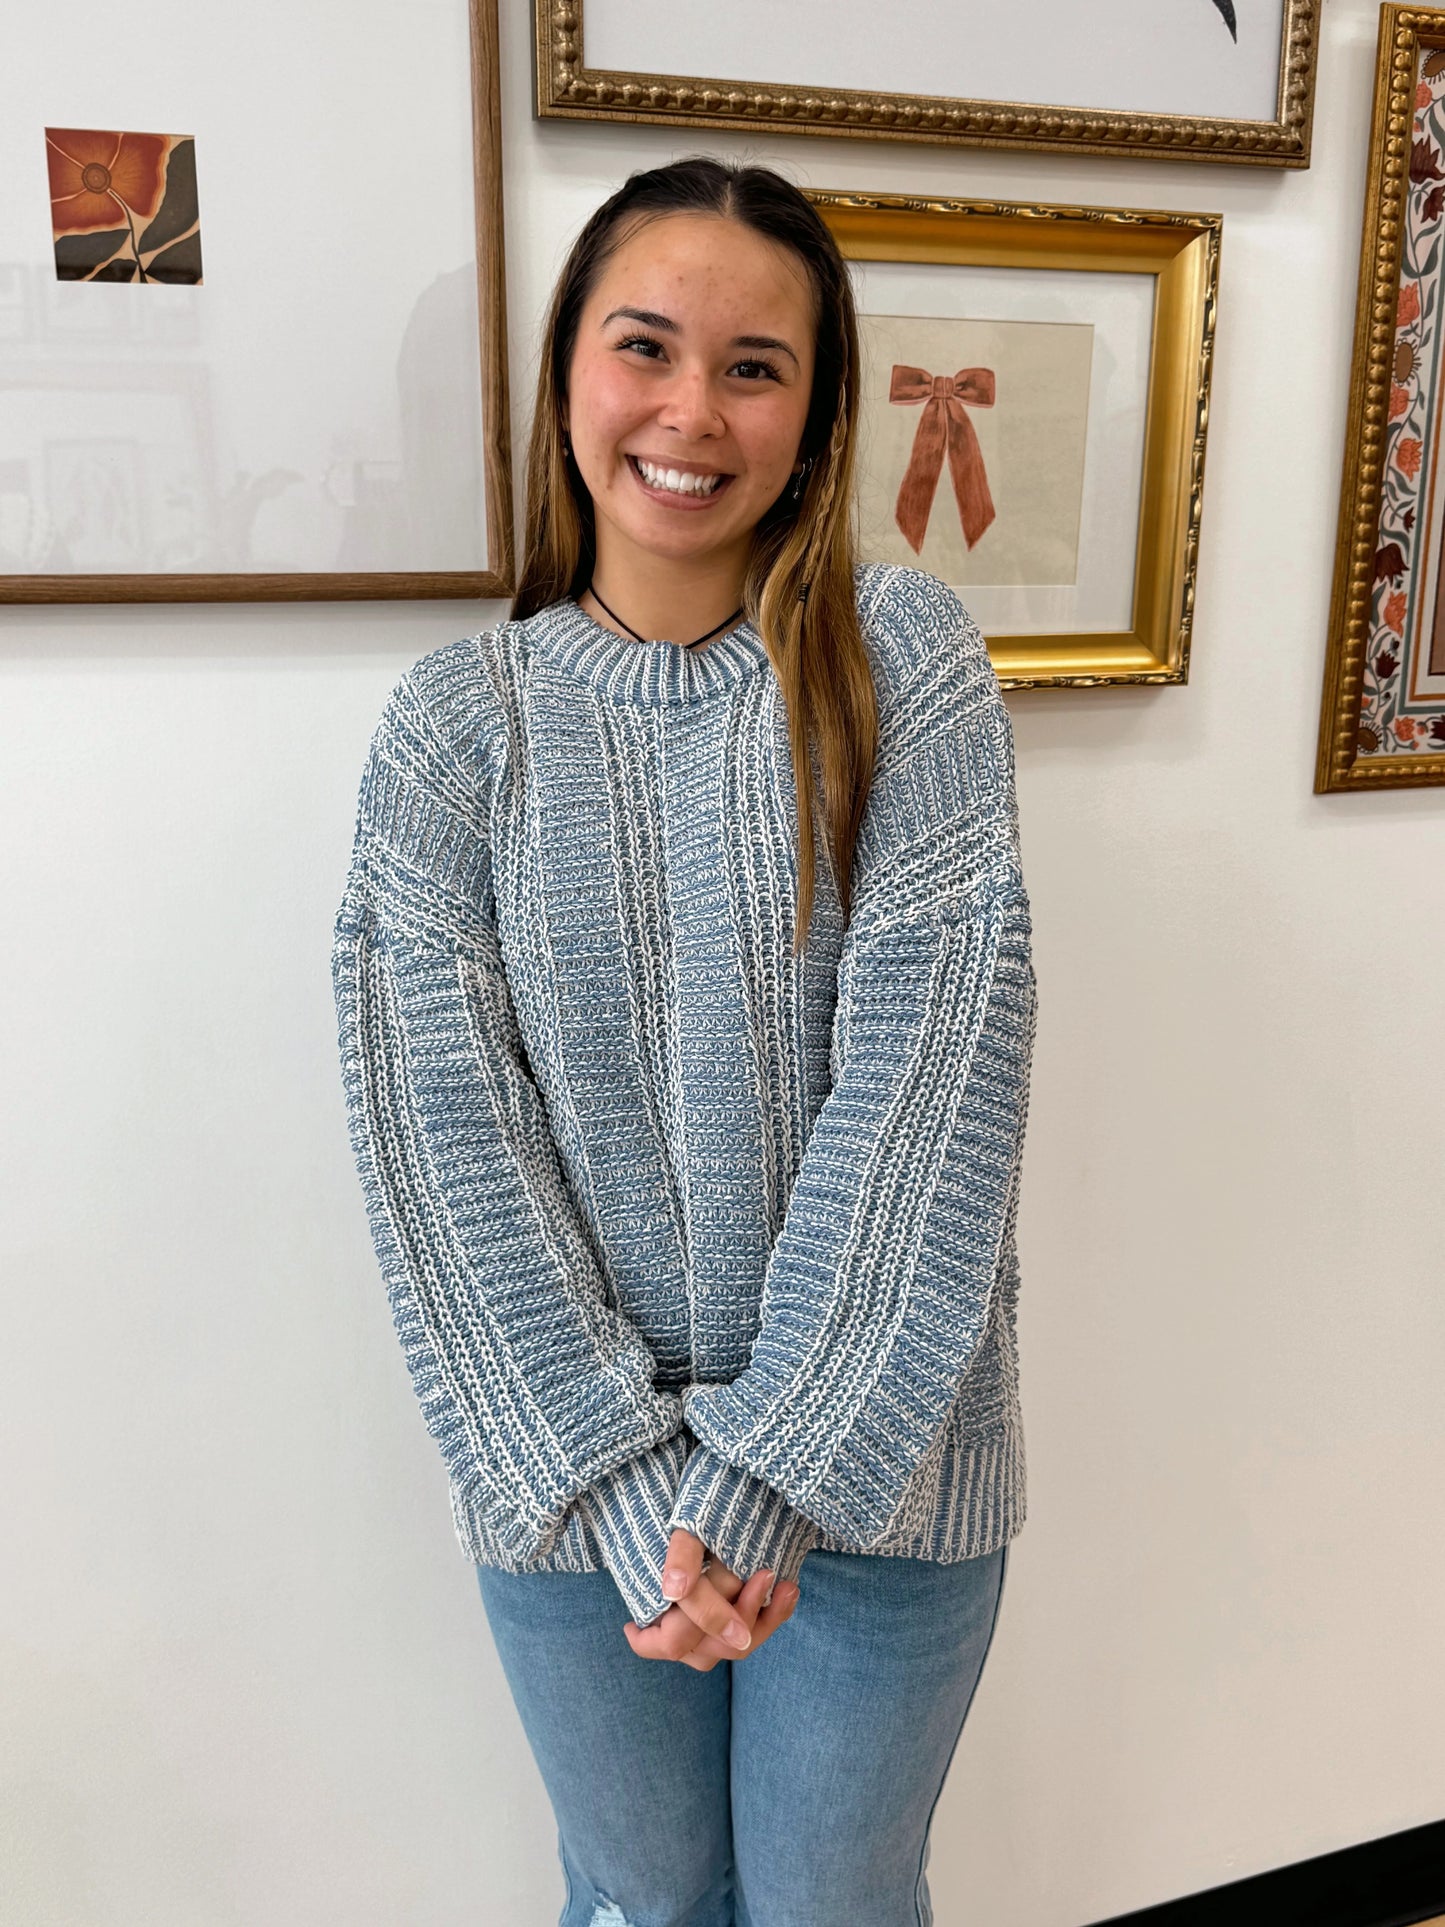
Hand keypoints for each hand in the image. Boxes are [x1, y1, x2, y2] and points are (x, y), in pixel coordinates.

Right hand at [622, 1529, 799, 1668]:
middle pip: (707, 1648)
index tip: (735, 1587)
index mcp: (653, 1615)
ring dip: (764, 1619)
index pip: (669, 1639)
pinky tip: (789, 1590)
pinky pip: (757, 1634)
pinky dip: (774, 1615)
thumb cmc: (694, 1519)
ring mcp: (708, 1636)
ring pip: (735, 1648)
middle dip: (739, 1614)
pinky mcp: (736, 1626)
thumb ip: (682, 1556)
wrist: (717, 1508)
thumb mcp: (686, 1528)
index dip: (694, 1623)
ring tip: (786, 1586)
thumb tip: (677, 1589)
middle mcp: (679, 1634)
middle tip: (765, 1574)